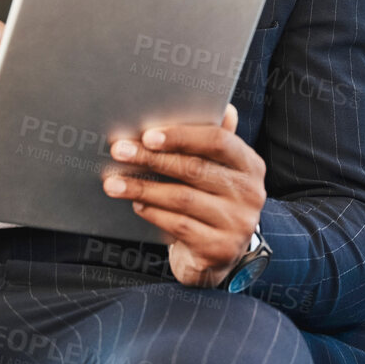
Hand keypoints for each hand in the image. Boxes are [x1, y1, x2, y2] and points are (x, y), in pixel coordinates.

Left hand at [104, 104, 265, 287]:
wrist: (219, 255)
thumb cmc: (212, 203)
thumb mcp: (218, 171)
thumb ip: (213, 142)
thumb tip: (222, 108)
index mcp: (250, 165)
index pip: (218, 141)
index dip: (182, 136)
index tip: (148, 136)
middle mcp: (250, 193)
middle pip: (194, 168)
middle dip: (151, 158)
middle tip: (119, 152)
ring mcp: (237, 223)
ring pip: (182, 198)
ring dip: (143, 188)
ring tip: (114, 183)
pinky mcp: (220, 249)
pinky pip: (180, 225)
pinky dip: (154, 213)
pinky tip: (137, 205)